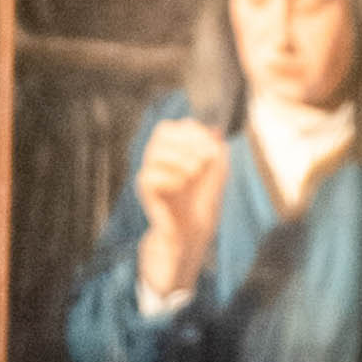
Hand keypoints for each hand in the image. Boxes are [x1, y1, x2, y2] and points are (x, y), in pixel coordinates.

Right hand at [131, 116, 225, 306]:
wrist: (190, 233)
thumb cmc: (200, 203)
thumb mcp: (215, 174)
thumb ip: (216, 150)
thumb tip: (215, 129)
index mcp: (169, 151)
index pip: (169, 127)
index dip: (191, 133)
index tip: (212, 148)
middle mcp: (155, 159)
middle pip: (161, 134)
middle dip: (187, 144)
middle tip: (204, 161)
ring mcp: (148, 174)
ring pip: (154, 152)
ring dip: (180, 160)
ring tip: (193, 175)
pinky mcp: (145, 192)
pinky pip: (148, 176)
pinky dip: (169, 179)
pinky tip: (180, 187)